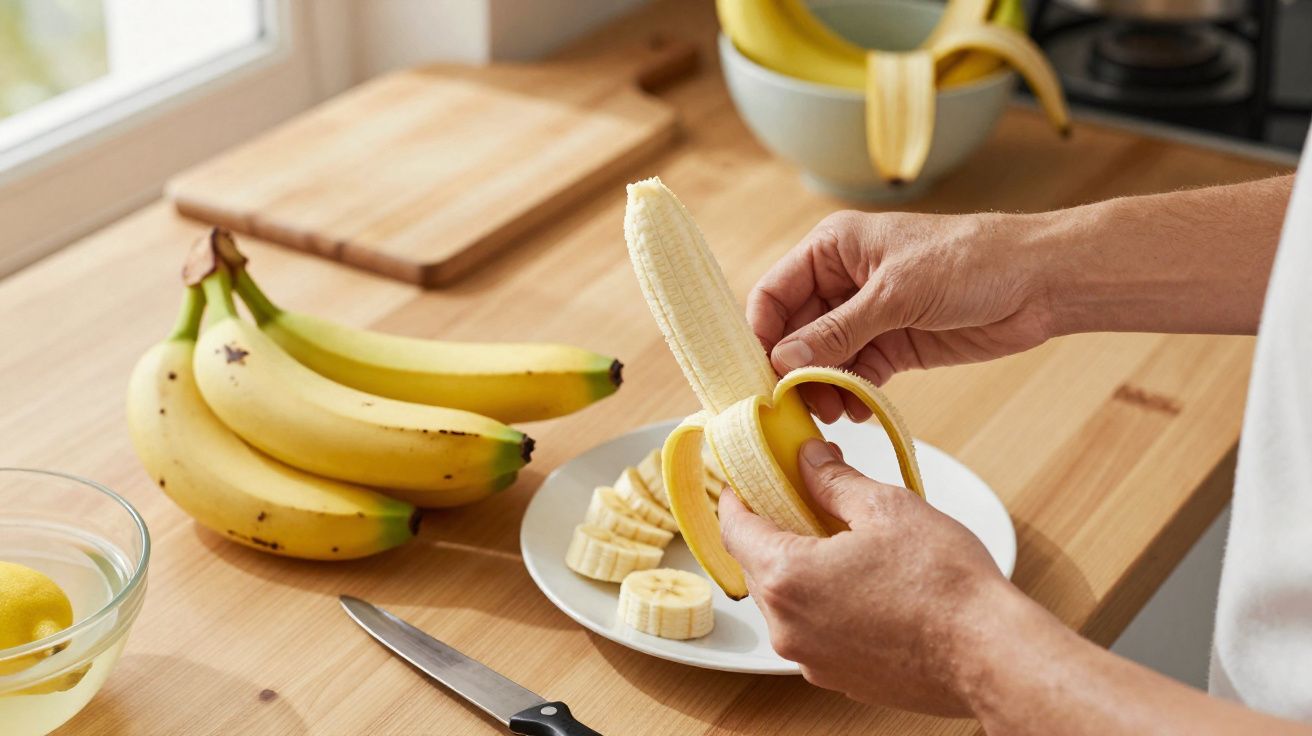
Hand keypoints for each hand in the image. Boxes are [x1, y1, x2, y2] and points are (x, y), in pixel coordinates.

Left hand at [719, 439, 1015, 714]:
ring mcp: (811, 659)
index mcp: (787, 578)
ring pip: (786, 602)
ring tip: (842, 541)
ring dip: (800, 569)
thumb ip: (832, 481)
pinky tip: (862, 584)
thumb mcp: (885, 508)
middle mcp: (787, 627)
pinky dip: (823, 604)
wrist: (990, 655)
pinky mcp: (838, 679)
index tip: (745, 479)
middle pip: (757, 566)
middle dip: (773, 530)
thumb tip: (806, 458)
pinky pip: (814, 631)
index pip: (734, 529)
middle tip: (801, 499)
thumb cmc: (944, 583)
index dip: (736, 497)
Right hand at [747, 210, 1055, 422]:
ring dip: (822, 387)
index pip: (774, 293)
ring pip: (823, 358)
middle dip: (793, 369)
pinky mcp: (894, 344)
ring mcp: (868, 315)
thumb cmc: (970, 262)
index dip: (762, 334)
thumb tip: (782, 361)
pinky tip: (855, 410)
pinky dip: (851, 393)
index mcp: (832, 249)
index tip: (760, 376)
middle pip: (795, 332)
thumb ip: (837, 331)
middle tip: (795, 406)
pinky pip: (857, 373)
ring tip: (830, 412)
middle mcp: (842, 281)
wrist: (1039, 282)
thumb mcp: (895, 294)